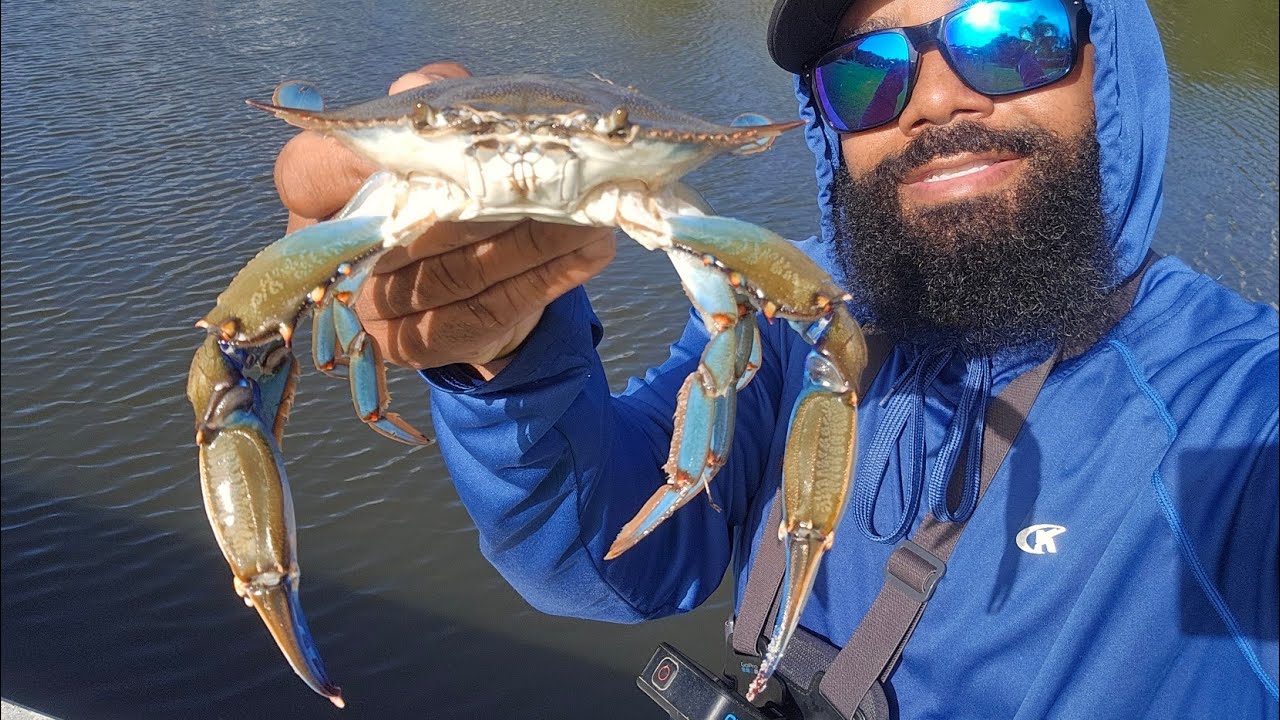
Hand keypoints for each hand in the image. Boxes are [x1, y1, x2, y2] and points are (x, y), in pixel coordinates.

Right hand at [272, 62, 616, 377]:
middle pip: (416, 227)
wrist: (459, 289)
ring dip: (536, 241)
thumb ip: (432, 101)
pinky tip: (591, 252)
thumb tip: (424, 92)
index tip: (449, 143)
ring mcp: (375, 311)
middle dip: (495, 201)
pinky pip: (491, 310)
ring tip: (591, 214)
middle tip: (560, 180)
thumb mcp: (436, 137)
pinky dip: (548, 279)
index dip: (373, 156)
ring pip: (461, 272)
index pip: (310, 172)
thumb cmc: (444, 196)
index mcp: (319, 200)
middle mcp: (337, 259)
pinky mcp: (419, 346)